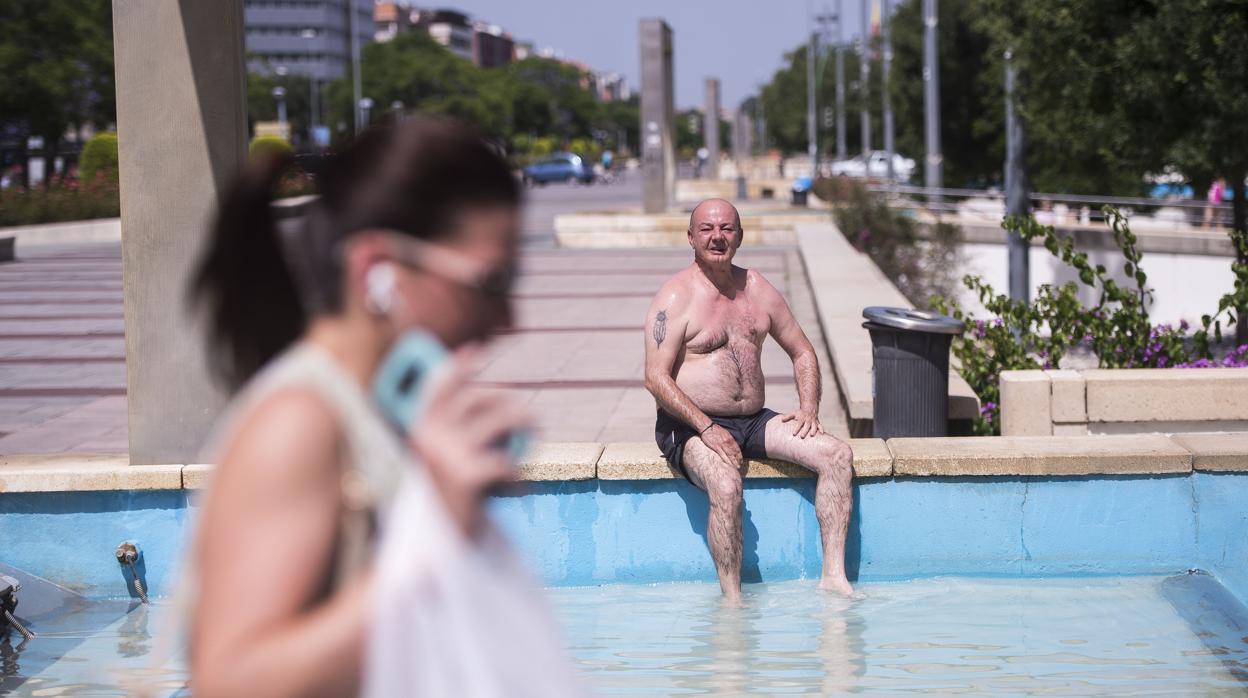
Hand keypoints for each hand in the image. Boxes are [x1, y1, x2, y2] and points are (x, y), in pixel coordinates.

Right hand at [409, 346, 532, 537]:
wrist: (439, 549)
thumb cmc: (449, 500)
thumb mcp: (444, 460)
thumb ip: (457, 431)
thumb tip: (492, 398)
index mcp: (420, 429)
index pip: (439, 386)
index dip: (459, 366)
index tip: (478, 350)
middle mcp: (429, 435)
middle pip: (481, 397)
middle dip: (511, 406)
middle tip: (533, 421)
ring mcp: (447, 453)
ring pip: (504, 419)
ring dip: (526, 425)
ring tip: (535, 442)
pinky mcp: (467, 475)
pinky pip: (509, 460)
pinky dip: (521, 475)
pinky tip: (518, 489)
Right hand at [701, 423, 742, 467]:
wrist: (707, 427)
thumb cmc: (715, 429)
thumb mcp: (725, 432)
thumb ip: (729, 439)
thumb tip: (732, 444)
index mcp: (730, 438)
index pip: (737, 448)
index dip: (739, 455)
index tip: (741, 459)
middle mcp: (728, 442)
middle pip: (734, 453)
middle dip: (738, 460)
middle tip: (740, 465)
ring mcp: (722, 445)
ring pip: (730, 455)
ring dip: (734, 462)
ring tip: (736, 467)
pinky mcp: (716, 448)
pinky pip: (723, 456)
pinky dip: (727, 461)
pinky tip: (729, 464)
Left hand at [781, 409, 822, 438]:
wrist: (809, 409)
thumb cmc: (800, 413)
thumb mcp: (793, 414)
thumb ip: (788, 417)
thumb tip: (781, 420)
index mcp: (801, 419)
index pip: (798, 424)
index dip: (796, 428)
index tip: (793, 433)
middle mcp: (808, 420)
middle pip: (806, 426)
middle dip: (804, 431)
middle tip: (802, 436)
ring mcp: (813, 421)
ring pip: (814, 426)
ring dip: (813, 430)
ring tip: (812, 435)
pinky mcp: (817, 423)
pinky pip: (820, 426)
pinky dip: (821, 429)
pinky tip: (822, 434)